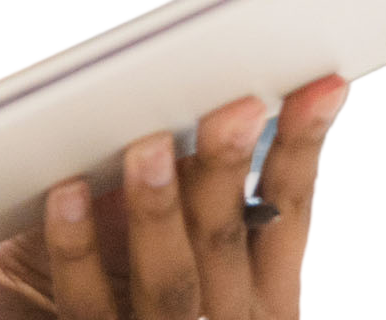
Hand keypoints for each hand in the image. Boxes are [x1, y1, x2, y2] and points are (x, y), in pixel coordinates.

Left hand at [0, 77, 348, 319]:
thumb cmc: (128, 287)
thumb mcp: (181, 243)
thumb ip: (193, 189)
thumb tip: (190, 102)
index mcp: (264, 293)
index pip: (292, 209)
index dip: (305, 147)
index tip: (321, 87)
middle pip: (227, 238)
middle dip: (229, 169)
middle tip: (232, 108)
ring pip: (170, 278)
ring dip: (159, 210)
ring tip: (148, 148)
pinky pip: (87, 299)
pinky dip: (76, 246)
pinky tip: (64, 194)